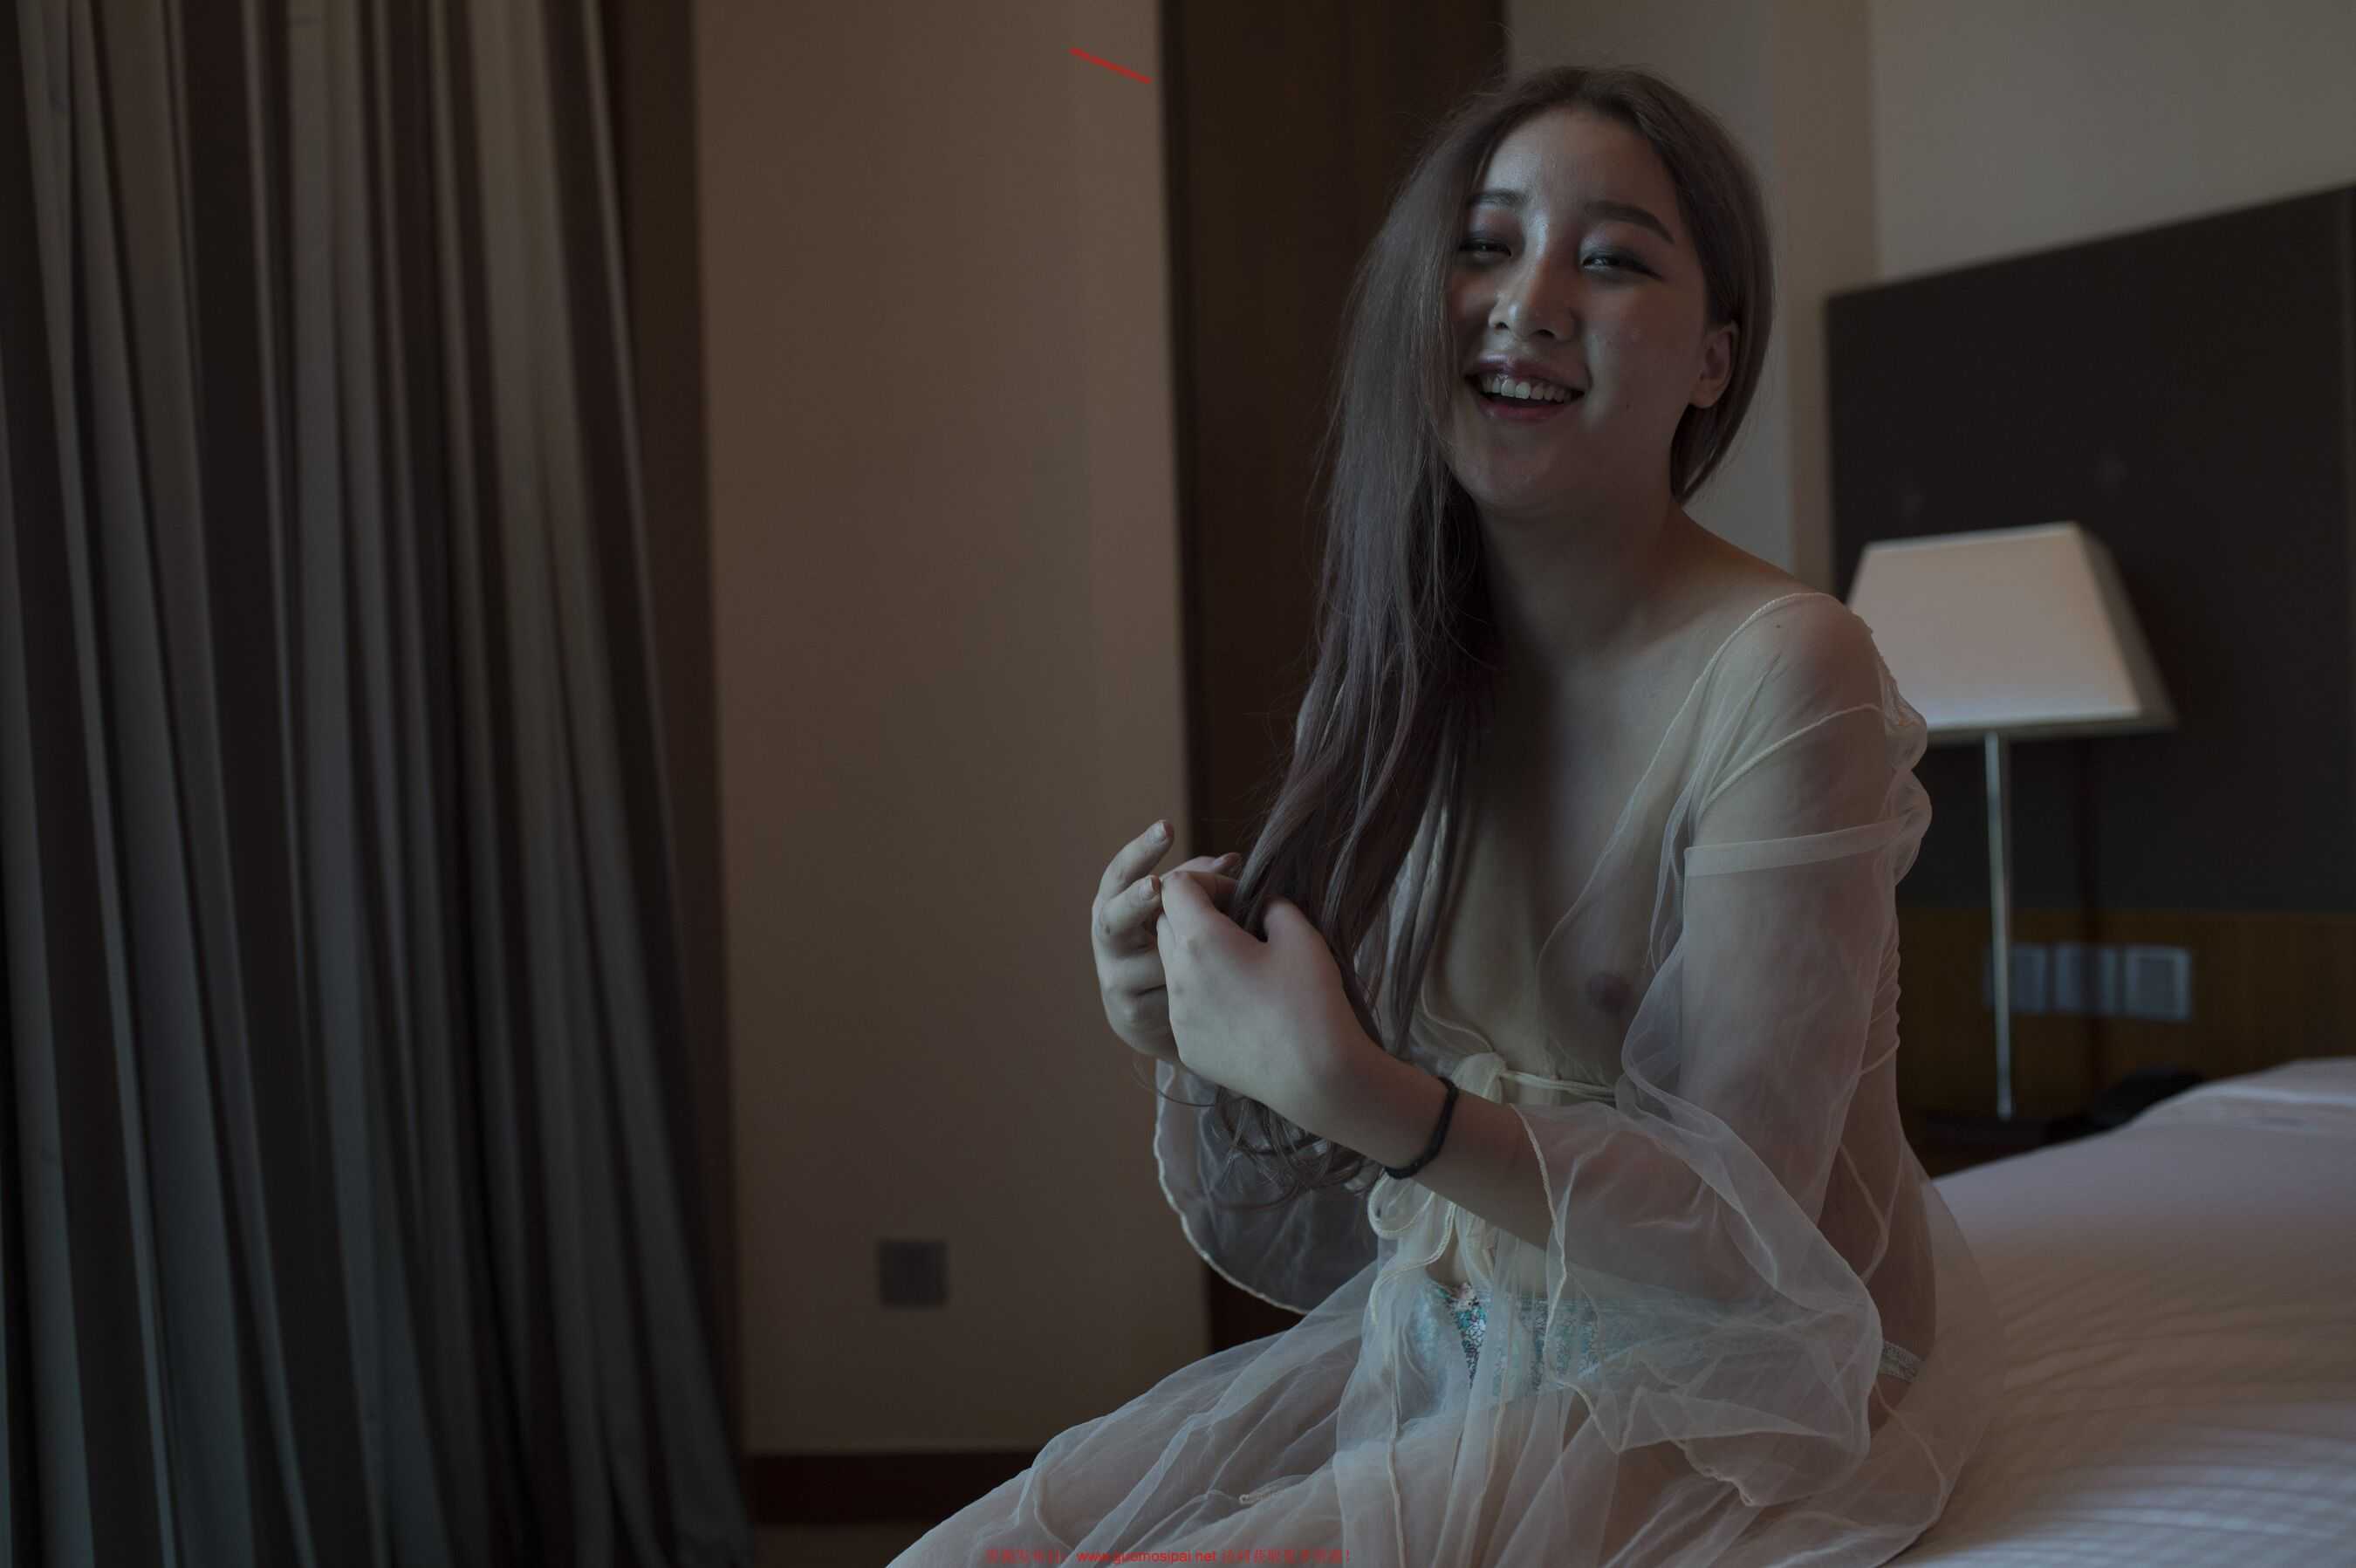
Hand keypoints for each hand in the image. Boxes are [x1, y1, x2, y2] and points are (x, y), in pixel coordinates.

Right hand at [1090, 821, 1243, 1062]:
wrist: (1157, 1018)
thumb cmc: (1170, 946)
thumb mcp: (1179, 911)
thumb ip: (1199, 884)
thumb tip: (1231, 860)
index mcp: (1113, 905)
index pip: (1119, 873)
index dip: (1141, 850)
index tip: (1167, 827)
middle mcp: (1107, 939)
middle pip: (1115, 918)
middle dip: (1136, 901)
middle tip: (1157, 887)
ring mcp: (1115, 979)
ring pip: (1153, 959)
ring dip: (1188, 952)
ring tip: (1224, 951)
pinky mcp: (1131, 1015)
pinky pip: (1171, 994)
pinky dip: (1198, 988)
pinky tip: (1220, 989)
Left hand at [1152, 872, 1370, 1123]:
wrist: (1317, 1078)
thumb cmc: (1311, 1002)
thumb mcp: (1301, 935)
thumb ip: (1273, 906)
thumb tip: (1259, 906)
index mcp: (1200, 942)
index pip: (1176, 887)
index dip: (1206, 881)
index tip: (1238, 898)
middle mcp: (1178, 977)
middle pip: (1166, 924)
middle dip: (1194, 915)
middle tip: (1238, 927)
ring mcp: (1178, 1016)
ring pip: (1172, 967)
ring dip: (1195, 956)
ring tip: (1240, 968)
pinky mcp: (1187, 1046)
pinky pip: (1183, 1007)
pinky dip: (1202, 996)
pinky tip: (1240, 1008)